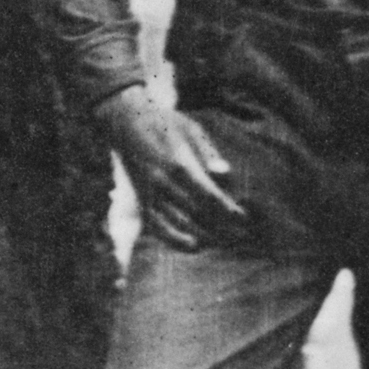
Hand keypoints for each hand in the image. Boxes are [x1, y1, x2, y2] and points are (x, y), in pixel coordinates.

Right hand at [106, 86, 248, 249]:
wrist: (125, 121)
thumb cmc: (164, 123)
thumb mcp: (190, 127)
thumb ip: (208, 152)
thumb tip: (225, 174)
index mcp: (177, 162)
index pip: (208, 195)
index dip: (227, 210)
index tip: (243, 217)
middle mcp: (162, 182)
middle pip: (197, 214)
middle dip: (222, 228)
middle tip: (241, 236)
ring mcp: (149, 194)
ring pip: (180, 225)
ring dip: (205, 237)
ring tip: (225, 241)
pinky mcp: (141, 201)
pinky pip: (158, 229)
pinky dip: (176, 241)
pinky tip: (195, 246)